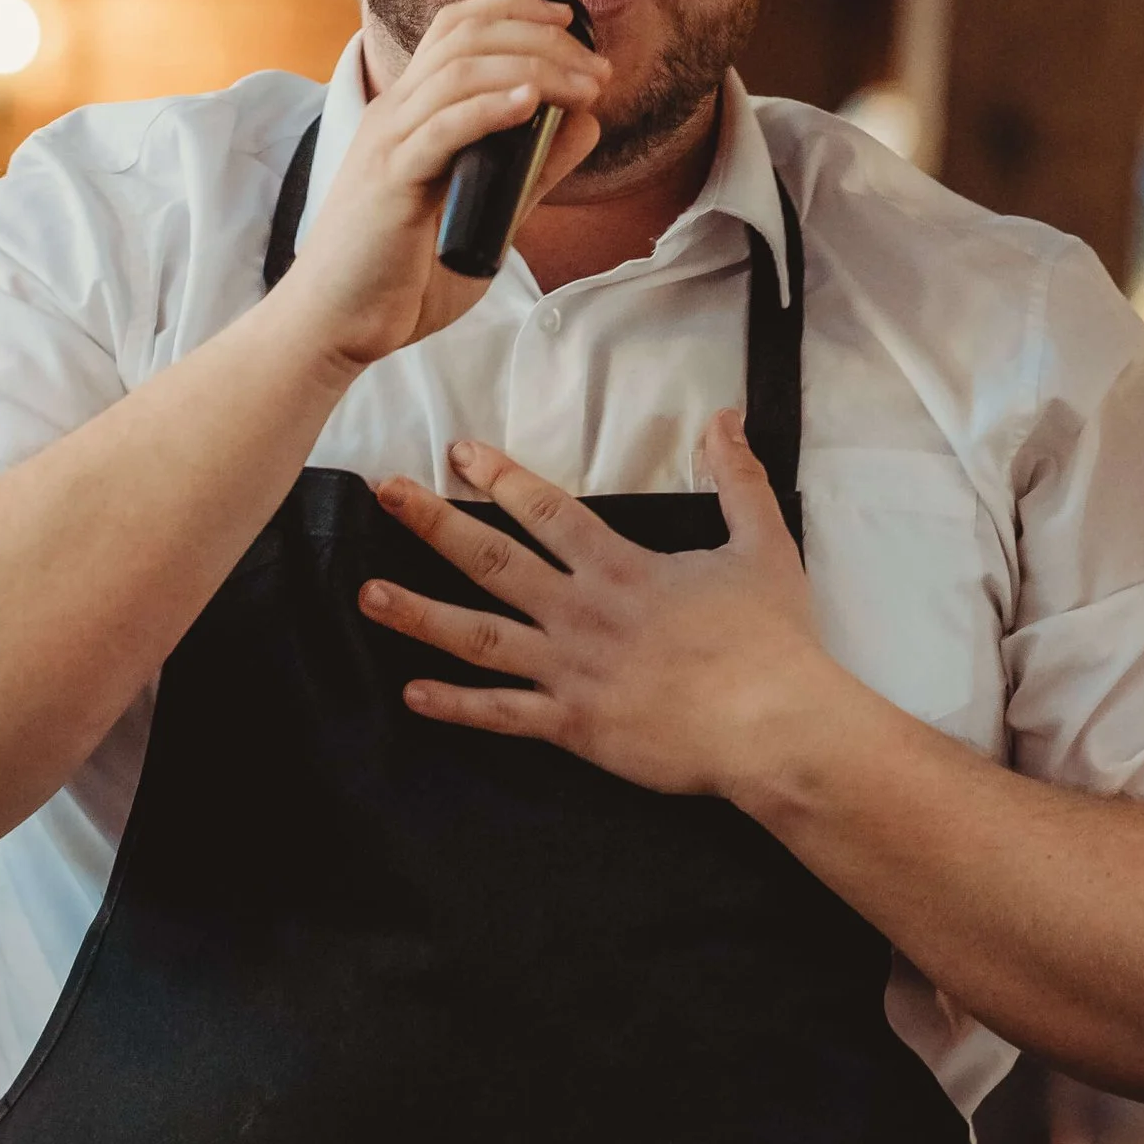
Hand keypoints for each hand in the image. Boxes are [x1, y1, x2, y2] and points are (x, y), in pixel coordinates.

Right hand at [278, 0, 606, 377]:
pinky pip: (442, 128)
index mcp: (410, 112)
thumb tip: (584, 125)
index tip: (570, 24)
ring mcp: (389, 142)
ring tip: (584, 87)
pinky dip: (489, 108)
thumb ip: (529, 169)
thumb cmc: (399, 275)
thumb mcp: (484, 211)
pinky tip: (530, 104)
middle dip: (542, 38)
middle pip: (466, 35)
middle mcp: (395, 114)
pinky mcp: (390, 180)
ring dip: (532, 68)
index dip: (515, 9)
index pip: (456, 27)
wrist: (335, 324)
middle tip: (597, 69)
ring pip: (459, 71)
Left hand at [360, 414, 854, 808]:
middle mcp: (583, 613)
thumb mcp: (762, 546)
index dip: (500, 479)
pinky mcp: (576, 725)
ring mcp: (572, 670)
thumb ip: (736, 480)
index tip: (457, 452)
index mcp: (621, 569)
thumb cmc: (771, 640)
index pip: (547, 512)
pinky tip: (411, 693)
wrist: (776, 723)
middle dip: (433, 524)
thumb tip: (725, 418)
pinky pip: (504, 715)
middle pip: (493, 561)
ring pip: (480, 637)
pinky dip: (456, 706)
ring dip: (420, 614)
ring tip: (367, 594)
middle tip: (384, 494)